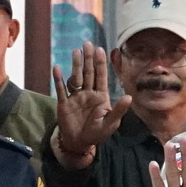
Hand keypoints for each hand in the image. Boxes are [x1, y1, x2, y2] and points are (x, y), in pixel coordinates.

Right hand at [52, 43, 130, 161]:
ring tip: (76, 51)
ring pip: (75, 77)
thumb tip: (129, 97)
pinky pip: (61, 89)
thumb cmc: (97, 133)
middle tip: (87, 44)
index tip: (100, 49)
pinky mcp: (64, 103)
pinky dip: (58, 79)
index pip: (101, 76)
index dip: (100, 63)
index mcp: (100, 96)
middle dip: (88, 59)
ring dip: (76, 65)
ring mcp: (75, 97)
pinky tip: (57, 68)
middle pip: (88, 73)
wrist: (79, 142)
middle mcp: (88, 93)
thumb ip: (118, 110)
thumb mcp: (110, 124)